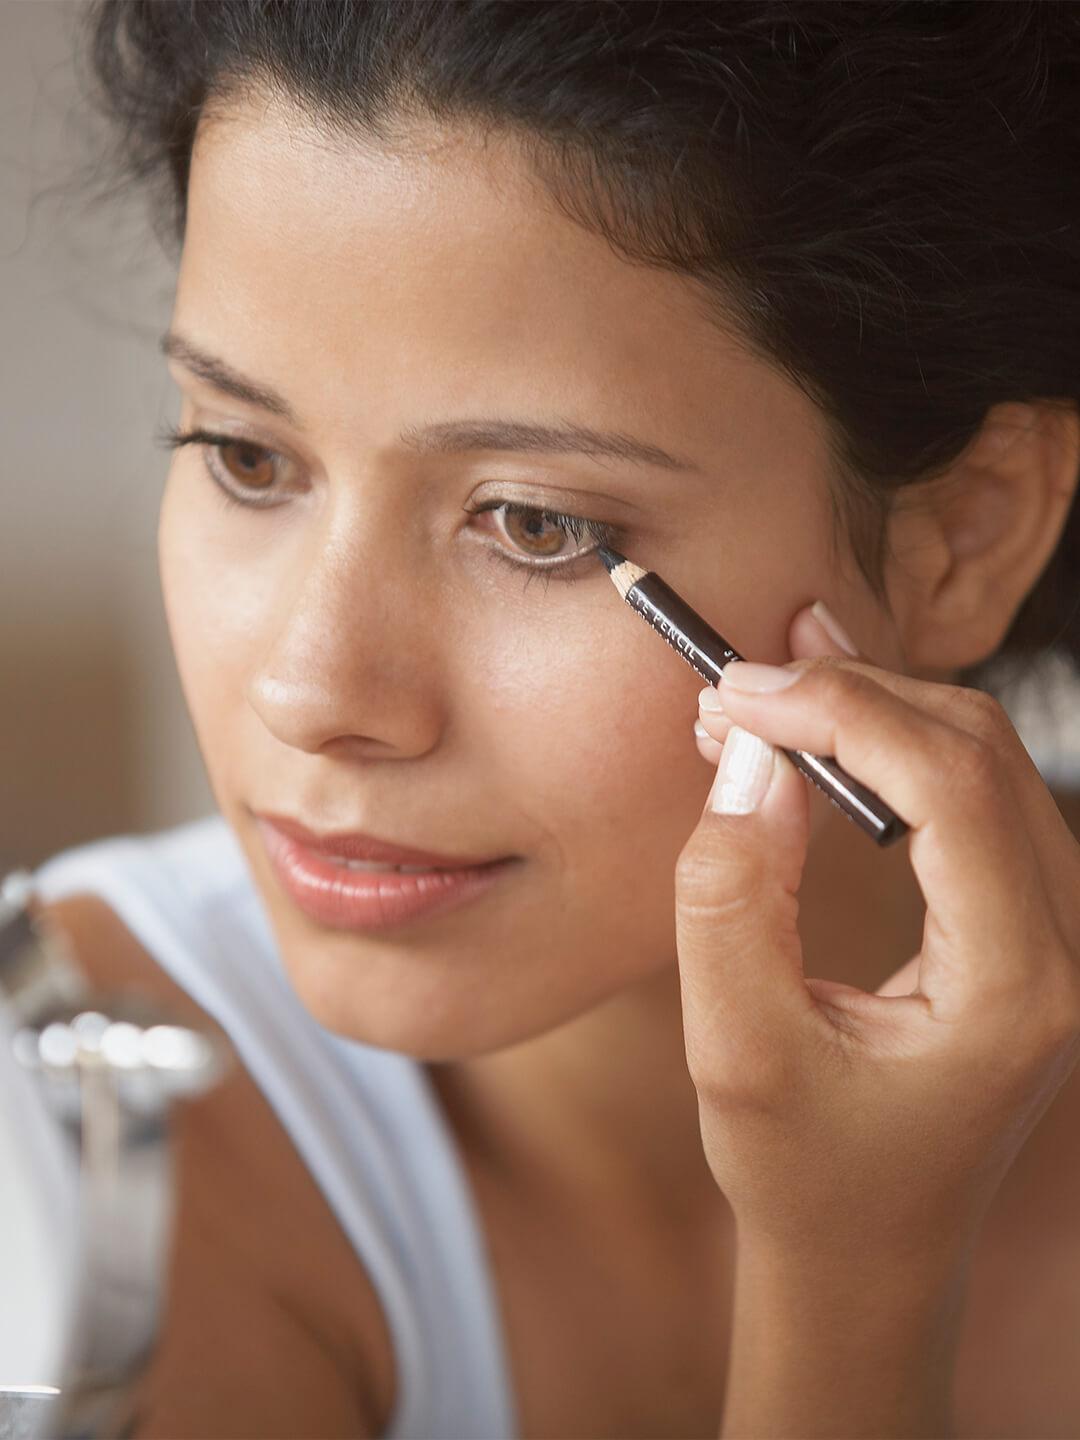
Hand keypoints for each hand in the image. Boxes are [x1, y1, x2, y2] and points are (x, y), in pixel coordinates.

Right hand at [678, 601, 1079, 1265]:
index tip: (736, 693)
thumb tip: (752, 756)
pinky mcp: (1025, 920)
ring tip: (758, 706)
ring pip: (978, 756)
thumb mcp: (735, 1051)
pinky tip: (819, 731)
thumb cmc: (805, 1176)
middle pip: (977, 751)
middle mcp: (1069, 945)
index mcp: (1020, 987)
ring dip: (867, 712)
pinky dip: (888, 748)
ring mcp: (1061, 929)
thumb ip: (731, 898)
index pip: (951, 787)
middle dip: (849, 698)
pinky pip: (970, 793)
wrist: (870, 1251)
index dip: (841, 713)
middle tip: (733, 693)